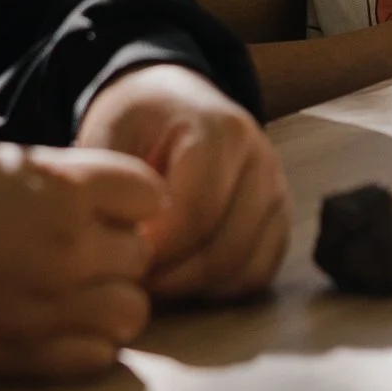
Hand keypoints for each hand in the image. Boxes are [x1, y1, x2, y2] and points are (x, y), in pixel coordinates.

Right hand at [0, 138, 161, 379]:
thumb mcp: (14, 164)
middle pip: (141, 258)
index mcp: (66, 186)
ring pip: (132, 312)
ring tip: (71, 293)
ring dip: (110, 302)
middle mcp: (69, 246)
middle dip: (116, 254)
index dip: (130, 204)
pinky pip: (95, 358)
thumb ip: (74, 191)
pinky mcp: (22, 353)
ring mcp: (49, 305)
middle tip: (77, 252)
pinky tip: (55, 326)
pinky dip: (86, 345)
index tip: (105, 207)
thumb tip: (121, 220)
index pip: (152, 197)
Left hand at [76, 64, 290, 301]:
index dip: (155, 250)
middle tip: (132, 280)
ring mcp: (277, 192)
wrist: (176, 102)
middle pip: (225, 249)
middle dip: (172, 277)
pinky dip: (220, 288)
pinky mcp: (279, 220)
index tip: (118, 260)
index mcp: (221, 131)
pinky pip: (258, 273)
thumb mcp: (112, 135)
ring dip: (195, 287)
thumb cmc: (139, 121)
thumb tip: (115, 249)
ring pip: (245, 267)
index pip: (196, 213)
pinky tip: (184, 277)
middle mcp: (262, 160)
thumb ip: (112, 189)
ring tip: (154, 279)